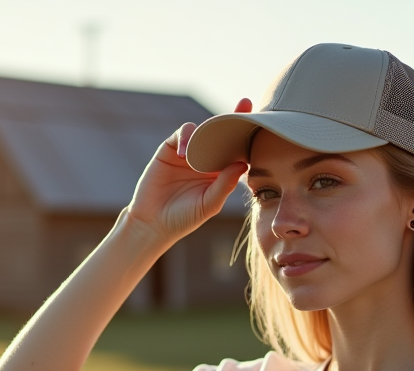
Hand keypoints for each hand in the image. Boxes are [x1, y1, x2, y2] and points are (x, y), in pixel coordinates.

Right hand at [125, 98, 252, 243]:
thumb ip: (225, 185)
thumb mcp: (208, 204)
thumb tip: (243, 163)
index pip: (236, 149)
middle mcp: (206, 159)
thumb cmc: (184, 218)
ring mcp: (188, 153)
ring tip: (205, 150)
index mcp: (220, 172)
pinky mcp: (170, 150)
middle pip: (221, 133)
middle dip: (232, 118)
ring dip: (207, 133)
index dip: (246, 134)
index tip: (260, 118)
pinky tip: (185, 155)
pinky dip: (186, 139)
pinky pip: (182, 135)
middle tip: (245, 104)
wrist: (153, 223)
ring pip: (202, 131)